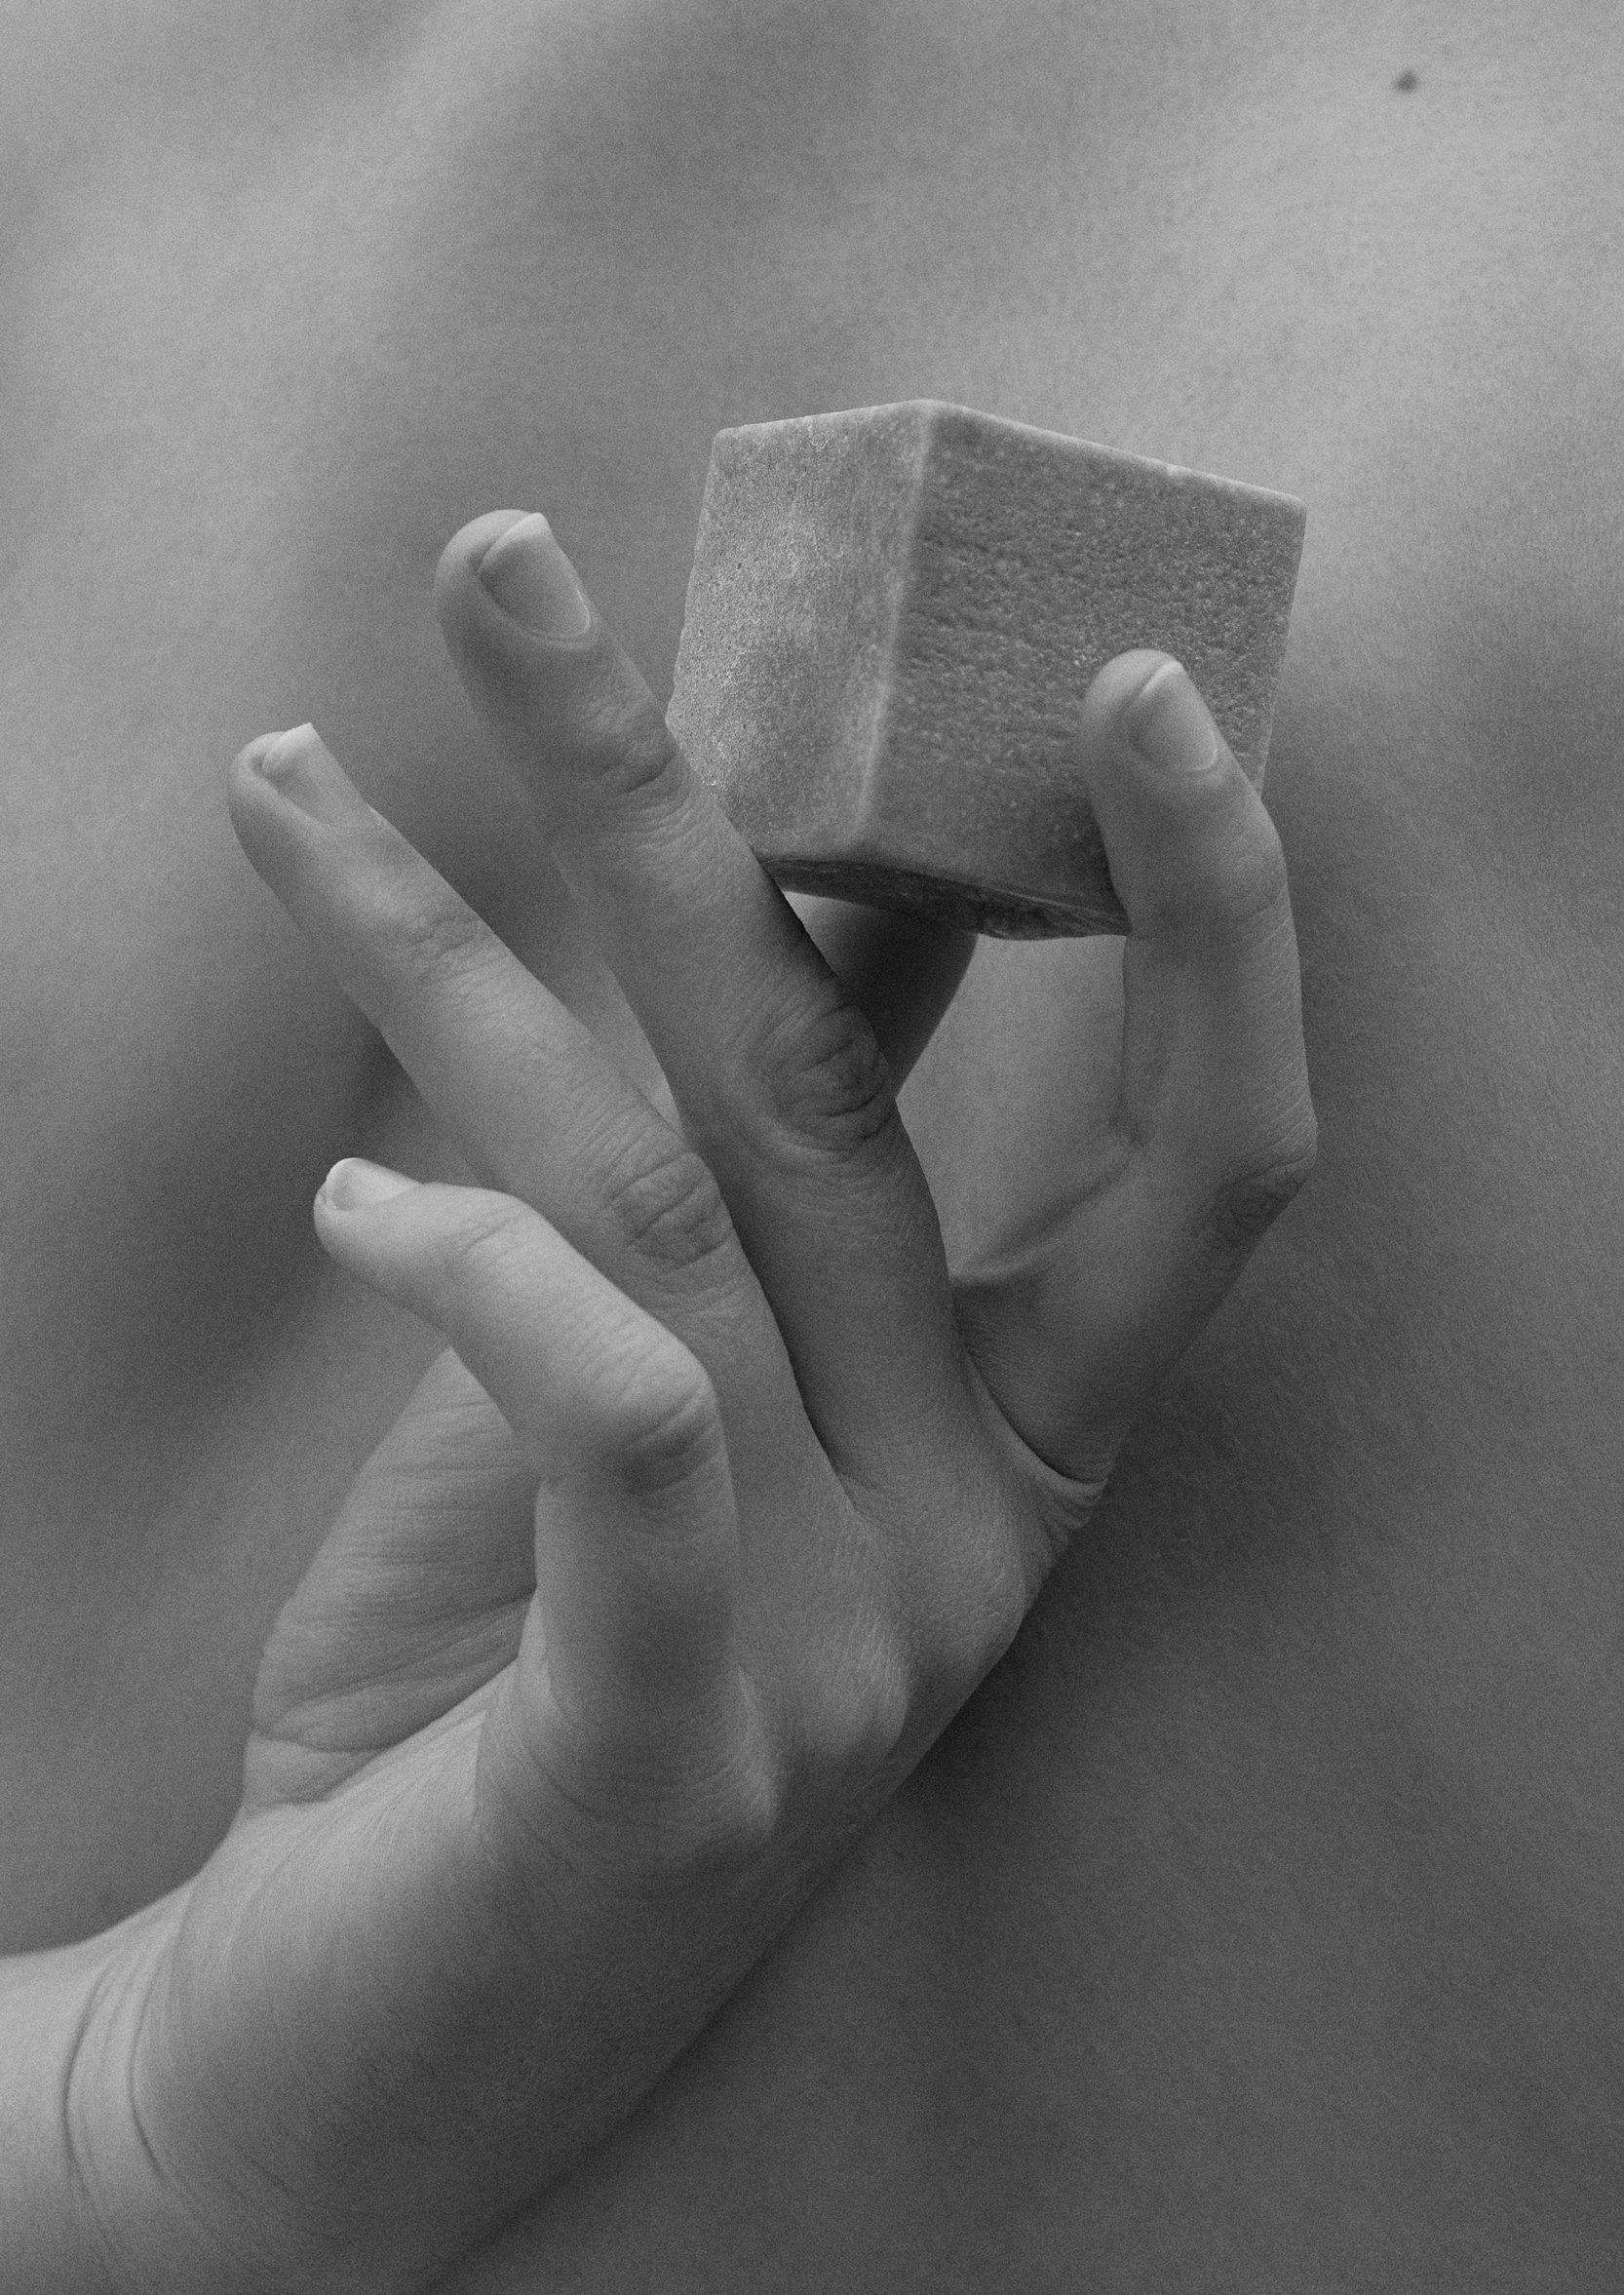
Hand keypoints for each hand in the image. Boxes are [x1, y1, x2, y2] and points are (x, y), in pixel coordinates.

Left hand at [68, 512, 1315, 2292]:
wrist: (370, 2044)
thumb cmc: (520, 1661)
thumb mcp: (686, 1379)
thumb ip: (756, 1168)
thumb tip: (778, 872)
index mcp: (1020, 1434)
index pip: (1203, 1149)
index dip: (1204, 909)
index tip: (1124, 679)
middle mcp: (974, 1523)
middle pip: (851, 1082)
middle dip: (674, 785)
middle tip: (504, 554)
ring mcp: (849, 1646)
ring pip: (667, 1195)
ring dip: (454, 948)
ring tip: (286, 766)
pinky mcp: (676, 1750)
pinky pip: (616, 1433)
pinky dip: (482, 1276)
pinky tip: (343, 1192)